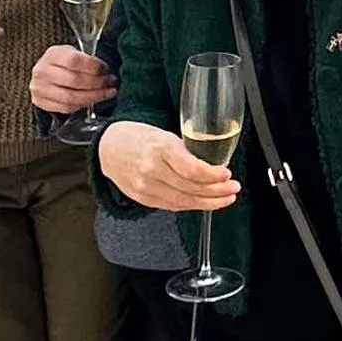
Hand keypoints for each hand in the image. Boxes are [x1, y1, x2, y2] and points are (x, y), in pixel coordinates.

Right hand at [30, 43, 115, 113]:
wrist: (43, 74)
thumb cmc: (62, 63)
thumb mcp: (72, 53)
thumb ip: (86, 59)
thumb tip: (106, 71)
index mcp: (52, 55)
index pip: (74, 61)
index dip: (94, 67)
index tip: (106, 70)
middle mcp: (43, 71)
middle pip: (74, 81)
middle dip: (97, 83)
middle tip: (110, 82)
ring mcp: (40, 88)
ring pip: (71, 98)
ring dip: (93, 97)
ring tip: (107, 93)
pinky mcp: (41, 102)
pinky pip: (66, 108)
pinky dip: (83, 105)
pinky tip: (93, 100)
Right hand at [99, 120, 240, 209]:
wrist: (107, 149)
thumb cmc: (138, 138)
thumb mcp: (164, 134)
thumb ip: (186, 150)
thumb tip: (213, 163)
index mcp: (159, 149)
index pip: (190, 169)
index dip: (211, 175)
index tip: (227, 174)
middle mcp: (151, 170)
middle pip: (190, 188)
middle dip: (217, 191)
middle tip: (233, 188)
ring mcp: (145, 187)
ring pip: (183, 201)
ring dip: (208, 202)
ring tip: (225, 198)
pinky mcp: (143, 198)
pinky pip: (172, 206)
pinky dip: (191, 204)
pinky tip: (204, 201)